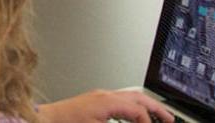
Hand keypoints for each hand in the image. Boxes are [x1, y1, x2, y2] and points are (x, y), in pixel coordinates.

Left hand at [38, 89, 173, 122]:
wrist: (45, 121)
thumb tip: (139, 122)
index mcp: (106, 101)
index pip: (138, 109)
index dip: (149, 121)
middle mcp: (103, 95)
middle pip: (137, 97)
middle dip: (155, 107)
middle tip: (170, 118)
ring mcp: (98, 96)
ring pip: (129, 96)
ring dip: (144, 106)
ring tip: (156, 117)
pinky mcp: (93, 101)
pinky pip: (118, 100)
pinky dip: (131, 107)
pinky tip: (133, 117)